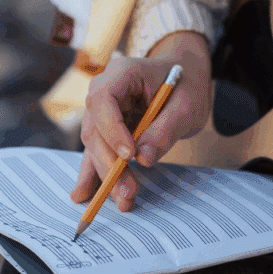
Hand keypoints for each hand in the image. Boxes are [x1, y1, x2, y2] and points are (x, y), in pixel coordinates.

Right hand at [69, 31, 212, 210]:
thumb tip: (144, 159)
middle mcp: (105, 89)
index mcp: (122, 72)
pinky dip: (97, 172)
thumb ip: (166, 129)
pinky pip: (99, 150)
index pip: (103, 99)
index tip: (129, 155)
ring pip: (95, 145)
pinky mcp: (107, 128)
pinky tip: (85, 194)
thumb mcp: (187, 105)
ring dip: (106, 174)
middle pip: (95, 128)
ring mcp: (103, 110)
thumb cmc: (186, 85)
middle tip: (128, 192)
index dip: (111, 129)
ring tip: (123, 201)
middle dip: (110, 163)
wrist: (185, 76)